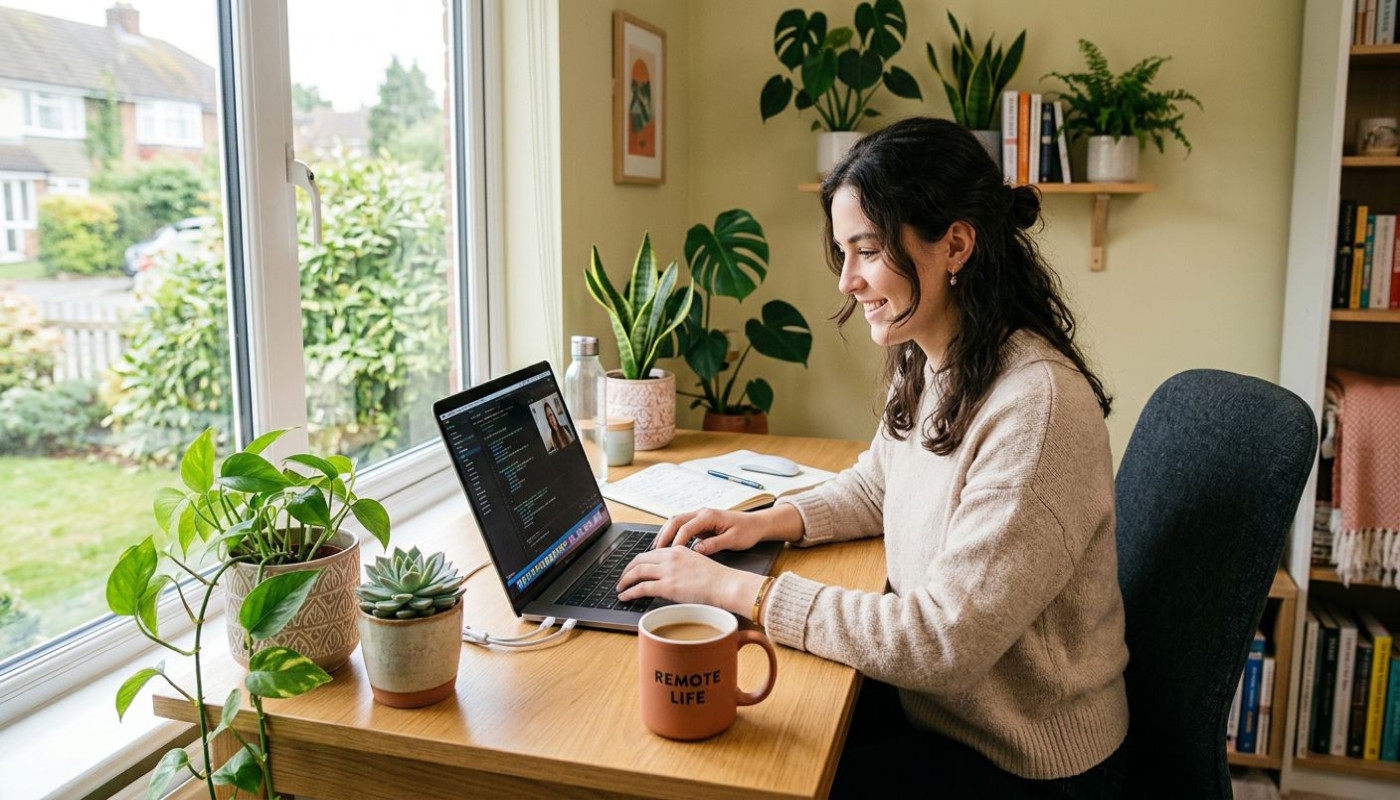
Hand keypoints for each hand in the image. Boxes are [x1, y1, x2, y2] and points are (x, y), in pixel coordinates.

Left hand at [616, 545, 763, 612]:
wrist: (726, 585)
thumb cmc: (718, 579)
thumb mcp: (698, 564)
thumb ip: (682, 566)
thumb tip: (674, 576)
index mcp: (678, 550)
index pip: (651, 553)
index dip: (639, 561)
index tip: (634, 569)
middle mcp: (670, 557)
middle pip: (639, 559)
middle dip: (627, 569)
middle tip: (622, 578)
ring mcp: (668, 571)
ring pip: (637, 572)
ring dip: (625, 581)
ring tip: (620, 588)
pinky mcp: (667, 586)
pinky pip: (641, 588)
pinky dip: (630, 592)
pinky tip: (625, 597)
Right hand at [654, 505, 802, 554]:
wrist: (755, 524)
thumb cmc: (747, 531)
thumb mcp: (733, 540)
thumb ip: (714, 544)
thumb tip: (696, 550)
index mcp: (709, 515)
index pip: (686, 527)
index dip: (677, 541)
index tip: (670, 554)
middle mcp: (701, 513)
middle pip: (675, 520)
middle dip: (664, 535)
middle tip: (655, 551)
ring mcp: (699, 516)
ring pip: (675, 522)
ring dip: (665, 534)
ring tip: (656, 550)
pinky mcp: (700, 523)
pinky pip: (681, 527)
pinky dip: (672, 535)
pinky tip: (667, 547)